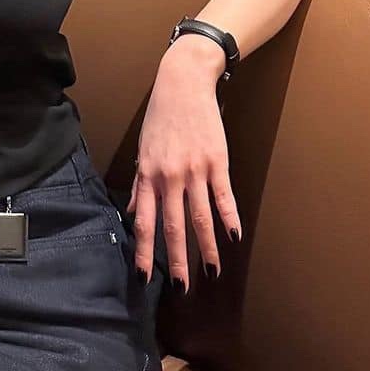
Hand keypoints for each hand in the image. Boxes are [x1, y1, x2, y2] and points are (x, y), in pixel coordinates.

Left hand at [127, 36, 242, 291]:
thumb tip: (135, 214)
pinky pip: (223, 195)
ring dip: (207, 247)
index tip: (144, 277)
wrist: (183, 82)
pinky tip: (234, 237)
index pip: (146, 221)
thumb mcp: (144, 148)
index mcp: (149, 174)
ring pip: (200, 216)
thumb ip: (141, 184)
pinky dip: (230, 218)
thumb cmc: (161, 115)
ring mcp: (195, 169)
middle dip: (177, 260)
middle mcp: (170, 176)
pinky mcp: (217, 160)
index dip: (144, 251)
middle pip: (173, 226)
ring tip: (212, 271)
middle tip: (182, 288)